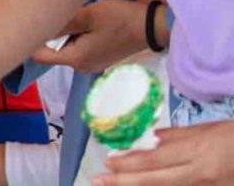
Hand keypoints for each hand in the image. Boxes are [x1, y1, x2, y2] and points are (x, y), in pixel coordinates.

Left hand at [32, 0, 149, 72]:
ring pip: (65, 47)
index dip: (32, 38)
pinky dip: (75, 36)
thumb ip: (61, 23)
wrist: (151, 26)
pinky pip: (78, 47)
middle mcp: (81, 67)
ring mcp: (91, 64)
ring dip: (64, 33)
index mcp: (75, 59)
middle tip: (52, 12)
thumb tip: (36, 27)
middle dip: (50, 33)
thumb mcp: (87, 15)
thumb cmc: (118, 19)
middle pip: (52, 51)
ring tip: (70, 15)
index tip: (31, 21)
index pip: (39, 55)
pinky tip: (82, 22)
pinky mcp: (99, 57)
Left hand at [97, 122, 233, 185]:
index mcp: (197, 152)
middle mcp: (200, 174)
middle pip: (155, 181)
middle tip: (98, 181)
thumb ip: (181, 136)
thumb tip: (154, 140)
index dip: (130, 162)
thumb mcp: (210, 129)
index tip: (108, 161)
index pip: (155, 159)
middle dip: (124, 182)